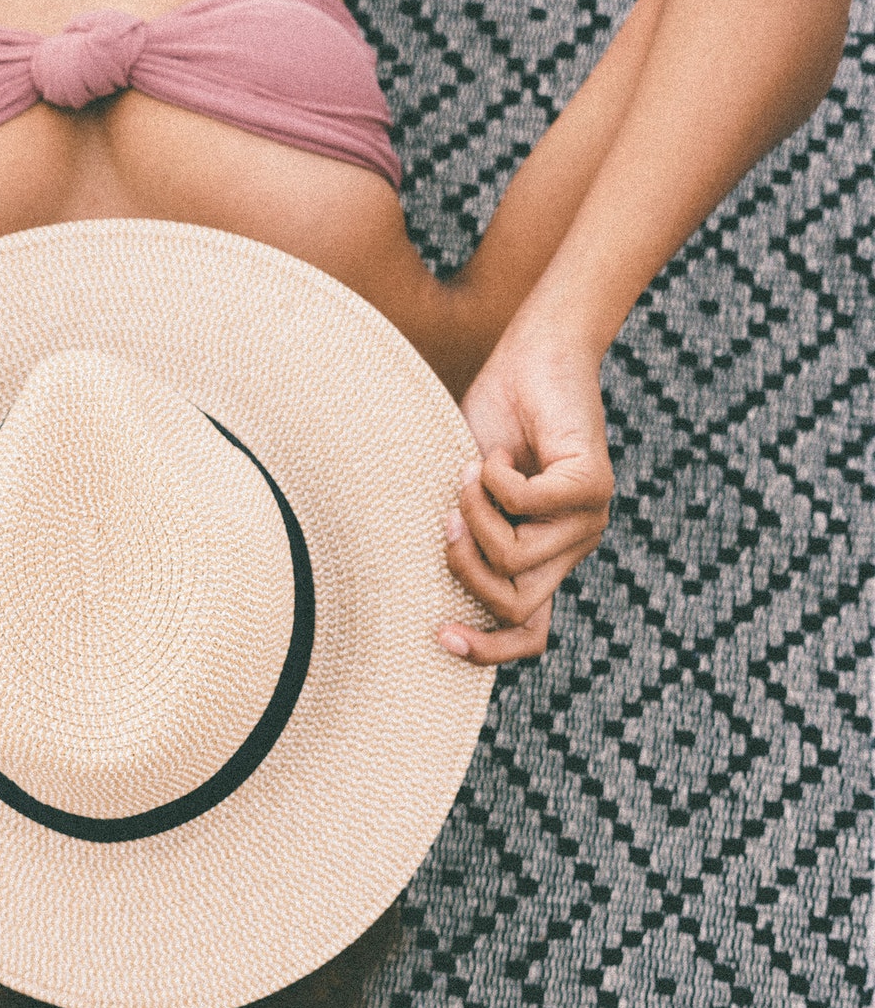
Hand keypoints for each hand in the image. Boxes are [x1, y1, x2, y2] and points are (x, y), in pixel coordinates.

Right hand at [439, 334, 613, 664]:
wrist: (534, 359)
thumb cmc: (492, 422)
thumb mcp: (461, 493)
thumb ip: (456, 535)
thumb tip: (414, 581)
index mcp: (541, 557)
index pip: (529, 632)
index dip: (488, 649)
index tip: (439, 636)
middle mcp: (570, 547)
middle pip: (514, 603)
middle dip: (465, 566)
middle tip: (447, 516)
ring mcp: (588, 521)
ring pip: (516, 557)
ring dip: (475, 511)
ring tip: (470, 471)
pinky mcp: (593, 485)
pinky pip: (528, 505)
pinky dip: (494, 479)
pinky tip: (495, 453)